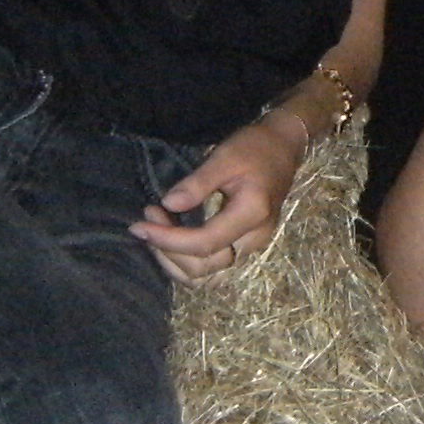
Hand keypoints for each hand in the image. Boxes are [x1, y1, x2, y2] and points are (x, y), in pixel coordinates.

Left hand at [129, 111, 306, 283]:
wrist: (283, 149)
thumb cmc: (255, 148)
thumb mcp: (224, 157)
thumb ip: (198, 183)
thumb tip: (168, 205)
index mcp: (253, 214)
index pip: (205, 243)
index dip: (169, 240)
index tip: (140, 226)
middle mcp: (254, 239)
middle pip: (204, 267)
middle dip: (168, 248)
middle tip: (149, 217)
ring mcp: (251, 247)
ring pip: (206, 276)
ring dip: (174, 260)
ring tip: (156, 229)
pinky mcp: (243, 247)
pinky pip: (211, 268)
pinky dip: (185, 261)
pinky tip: (170, 238)